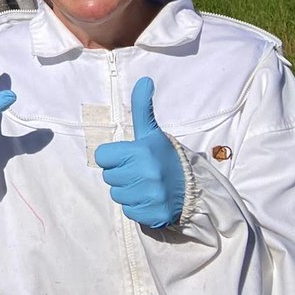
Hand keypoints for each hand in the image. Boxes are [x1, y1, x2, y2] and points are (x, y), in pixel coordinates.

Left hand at [94, 77, 184, 228]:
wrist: (192, 188)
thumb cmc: (165, 157)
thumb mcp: (152, 132)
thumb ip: (142, 107)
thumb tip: (144, 80)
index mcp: (142, 151)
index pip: (102, 156)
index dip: (113, 157)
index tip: (129, 157)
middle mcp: (146, 173)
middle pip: (108, 177)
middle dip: (121, 174)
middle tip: (140, 172)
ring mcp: (151, 195)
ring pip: (117, 195)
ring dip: (128, 191)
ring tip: (145, 185)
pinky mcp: (154, 215)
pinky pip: (128, 211)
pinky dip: (137, 207)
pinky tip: (150, 199)